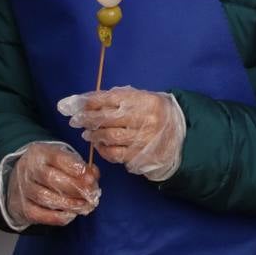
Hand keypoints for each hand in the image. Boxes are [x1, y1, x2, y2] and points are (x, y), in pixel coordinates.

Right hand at [4, 142, 100, 227]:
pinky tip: (70, 215)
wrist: (21, 179)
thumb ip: (81, 167)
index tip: (91, 178)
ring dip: (68, 204)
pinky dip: (56, 217)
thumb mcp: (64, 160)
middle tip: (91, 195)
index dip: (76, 169)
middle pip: (51, 178)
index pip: (58, 158)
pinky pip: (38, 214)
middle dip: (75, 188)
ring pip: (44, 197)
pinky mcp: (21, 206)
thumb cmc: (50, 167)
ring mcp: (23, 188)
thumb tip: (93, 177)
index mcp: (41, 153)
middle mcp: (29, 169)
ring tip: (84, 206)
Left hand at [57, 86, 185, 179]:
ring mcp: (143, 139)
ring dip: (93, 135)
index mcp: (147, 101)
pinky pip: (114, 153)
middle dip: (86, 118)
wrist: (181, 139)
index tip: (74, 104)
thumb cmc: (156, 115)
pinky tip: (100, 145)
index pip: (112, 98)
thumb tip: (87, 101)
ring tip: (87, 133)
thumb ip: (120, 98)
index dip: (90, 101)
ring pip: (108, 136)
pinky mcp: (140, 156)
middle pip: (107, 118)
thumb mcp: (145, 100)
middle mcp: (146, 119)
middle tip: (75, 120)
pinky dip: (102, 149)